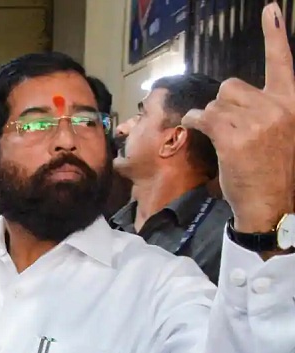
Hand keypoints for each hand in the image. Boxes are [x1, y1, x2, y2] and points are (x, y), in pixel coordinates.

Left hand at [182, 2, 294, 231]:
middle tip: (229, 128)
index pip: (283, 63)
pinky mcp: (234, 138)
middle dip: (223, 105)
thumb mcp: (281, 133)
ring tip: (222, 139)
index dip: (275, 35)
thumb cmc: (272, 171)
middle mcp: (276, 108)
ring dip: (211, 118)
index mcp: (290, 104)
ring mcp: (255, 123)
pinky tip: (199, 131)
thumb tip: (233, 99)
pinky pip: (204, 117)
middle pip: (232, 86)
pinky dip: (196, 122)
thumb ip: (265, 111)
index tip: (271, 10)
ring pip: (216, 103)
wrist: (272, 203)